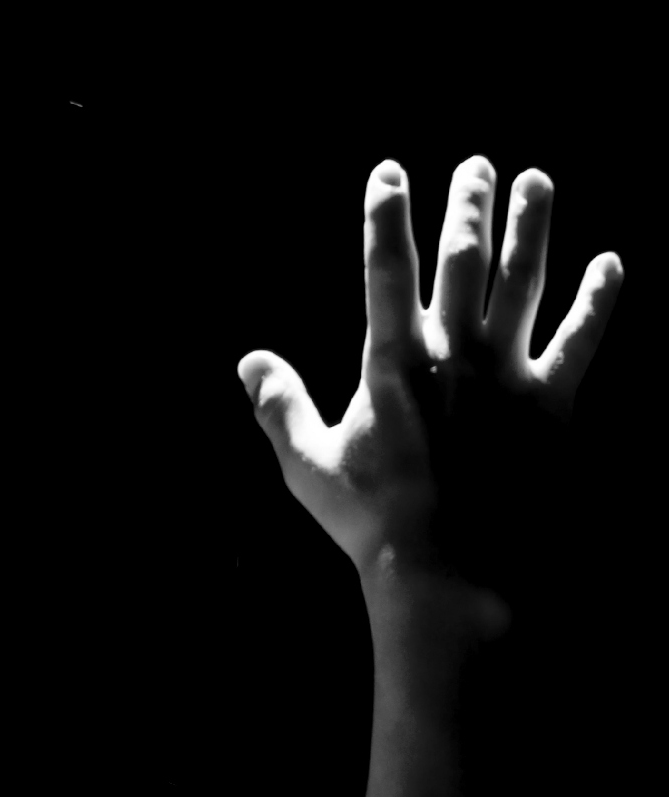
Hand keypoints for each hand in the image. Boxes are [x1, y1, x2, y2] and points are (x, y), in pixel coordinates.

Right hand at [238, 155, 622, 620]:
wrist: (448, 568)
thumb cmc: (372, 522)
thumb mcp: (309, 467)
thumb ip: (280, 407)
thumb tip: (248, 361)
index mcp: (393, 361)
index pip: (386, 268)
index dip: (385, 215)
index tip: (389, 172)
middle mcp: (453, 350)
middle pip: (464, 256)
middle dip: (469, 204)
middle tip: (478, 165)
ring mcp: (507, 371)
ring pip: (524, 278)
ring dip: (532, 225)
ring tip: (539, 182)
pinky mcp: (550, 401)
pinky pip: (581, 337)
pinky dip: (598, 299)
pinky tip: (611, 264)